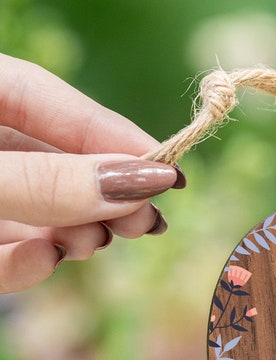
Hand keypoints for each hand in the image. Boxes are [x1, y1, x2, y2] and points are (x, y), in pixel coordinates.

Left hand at [0, 53, 184, 292]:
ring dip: (68, 233)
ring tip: (88, 244)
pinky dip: (23, 263)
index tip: (168, 171)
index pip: (46, 96)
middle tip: (143, 221)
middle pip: (50, 159)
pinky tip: (41, 262)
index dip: (112, 132)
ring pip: (31, 211)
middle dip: (101, 193)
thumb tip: (139, 183)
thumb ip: (46, 180)